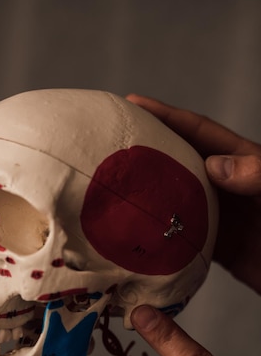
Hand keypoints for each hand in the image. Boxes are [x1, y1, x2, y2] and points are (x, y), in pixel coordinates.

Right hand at [126, 94, 260, 294]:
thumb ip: (259, 174)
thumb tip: (214, 165)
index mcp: (244, 163)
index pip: (200, 133)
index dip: (167, 116)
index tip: (133, 104)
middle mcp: (226, 188)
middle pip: (178, 164)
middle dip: (147, 154)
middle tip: (109, 148)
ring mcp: (221, 219)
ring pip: (175, 202)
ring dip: (148, 198)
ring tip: (113, 191)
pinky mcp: (219, 250)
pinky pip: (182, 241)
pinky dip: (160, 239)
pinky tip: (137, 239)